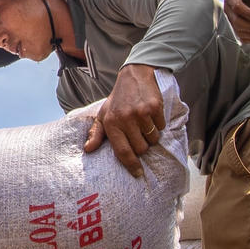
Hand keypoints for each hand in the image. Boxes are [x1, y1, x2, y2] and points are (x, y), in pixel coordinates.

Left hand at [83, 63, 164, 177]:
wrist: (134, 76)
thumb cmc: (118, 99)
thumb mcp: (103, 114)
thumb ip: (96, 133)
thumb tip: (88, 150)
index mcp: (111, 123)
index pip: (122, 151)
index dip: (131, 165)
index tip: (137, 173)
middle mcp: (125, 119)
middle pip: (141, 149)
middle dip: (142, 146)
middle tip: (139, 134)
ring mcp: (141, 113)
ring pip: (153, 139)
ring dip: (151, 135)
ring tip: (144, 123)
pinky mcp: (154, 107)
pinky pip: (161, 127)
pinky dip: (158, 124)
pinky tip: (151, 115)